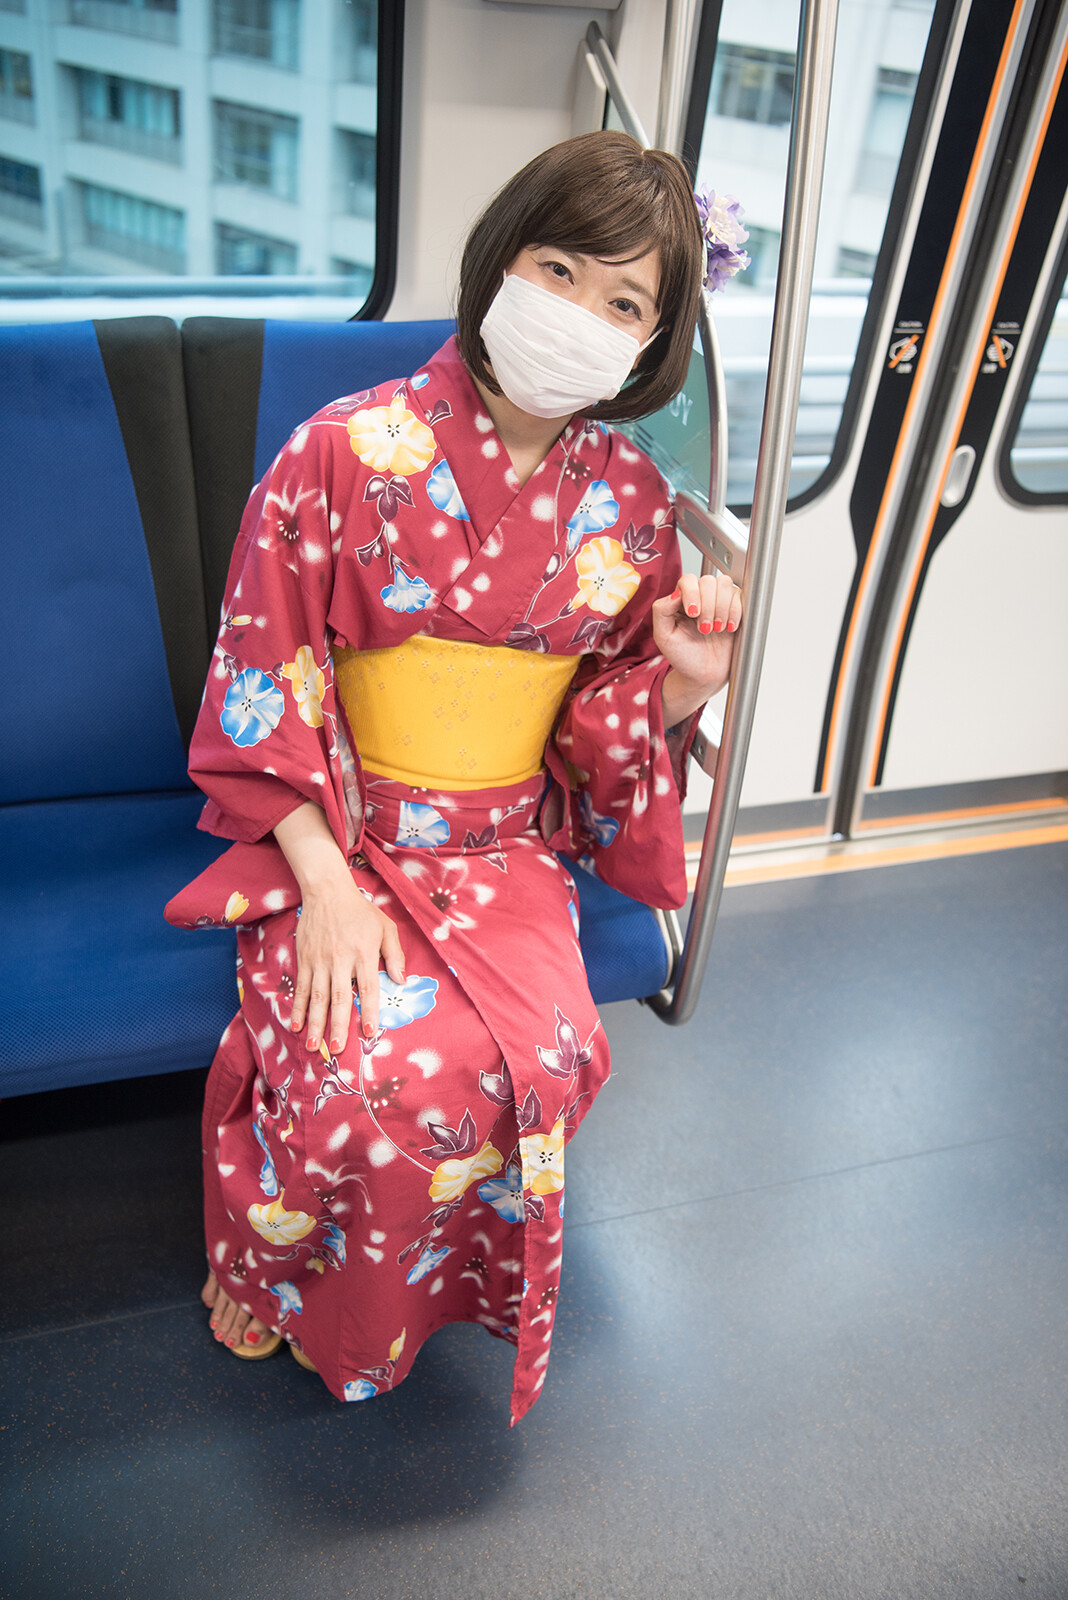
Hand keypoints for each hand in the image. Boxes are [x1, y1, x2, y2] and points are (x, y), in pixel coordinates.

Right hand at [273, 801, 404, 1053]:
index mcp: (363, 954)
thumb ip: (395, 955)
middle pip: (340, 998)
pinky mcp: (305, 959)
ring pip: (317, 997)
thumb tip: (402, 982)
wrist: (327, 892)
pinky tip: (296, 1024)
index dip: (369, 1012)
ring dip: (315, 1023)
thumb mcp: (386, 927)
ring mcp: (320, 961)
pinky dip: (298, 1007)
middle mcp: (340, 960)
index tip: (370, 1032)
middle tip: (337, 1050)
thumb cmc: (360, 912)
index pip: (368, 988)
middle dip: (338, 1026)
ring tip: (314, 1045)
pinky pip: (302, 988)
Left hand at [653, 571, 741, 723]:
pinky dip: (735, 611)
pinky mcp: (736, 607)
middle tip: (704, 629)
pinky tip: (729, 628)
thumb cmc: (684, 656)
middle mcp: (700, 596)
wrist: (705, 675)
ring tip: (717, 629)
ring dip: (721, 608)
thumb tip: (676, 592)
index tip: (693, 614)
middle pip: (708, 581)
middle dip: (708, 606)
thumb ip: (661, 611)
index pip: (688, 580)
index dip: (692, 593)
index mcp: (680, 600)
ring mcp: (719, 601)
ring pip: (724, 584)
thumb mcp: (663, 637)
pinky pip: (740, 596)